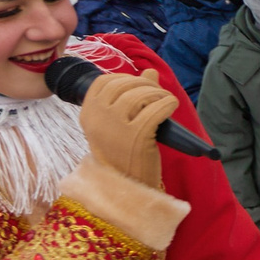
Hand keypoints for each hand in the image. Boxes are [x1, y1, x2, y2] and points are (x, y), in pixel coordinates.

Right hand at [81, 68, 176, 190]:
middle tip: (157, 92)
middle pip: (123, 85)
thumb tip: (150, 72)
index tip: (138, 84)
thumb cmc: (122, 153)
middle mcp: (98, 118)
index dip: (124, 78)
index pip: (104, 82)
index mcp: (88, 114)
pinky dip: (167, 103)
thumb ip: (131, 96)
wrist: (123, 187)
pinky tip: (171, 105)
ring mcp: (115, 126)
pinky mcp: (136, 136)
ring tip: (165, 100)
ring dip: (157, 93)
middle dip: (144, 84)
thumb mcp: (117, 125)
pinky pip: (155, 108)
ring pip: (139, 94)